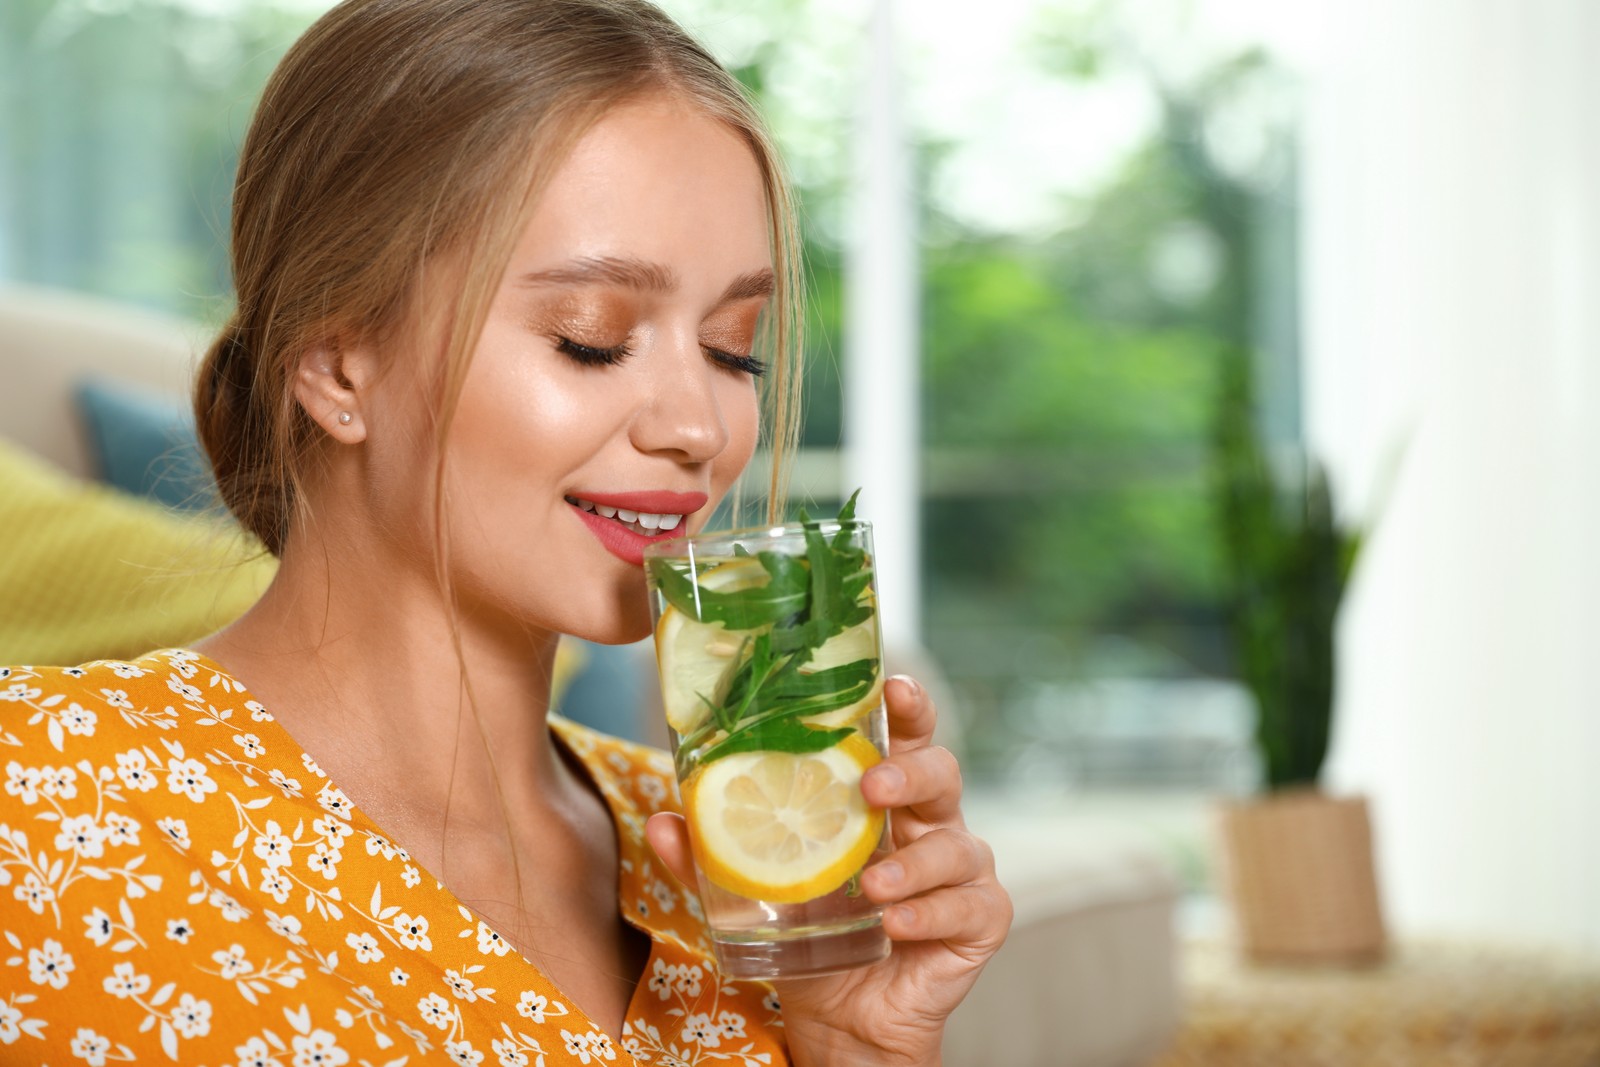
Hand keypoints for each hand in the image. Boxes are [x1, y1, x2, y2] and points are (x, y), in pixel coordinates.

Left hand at [645, 674, 1012, 1066]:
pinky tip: (897, 924)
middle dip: (909, 773)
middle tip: (871, 787)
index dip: (907, 706)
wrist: (842, 1013)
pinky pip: (970, 906)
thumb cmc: (810, 929)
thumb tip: (662, 823)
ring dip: (913, 864)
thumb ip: (712, 857)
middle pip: (941, 773)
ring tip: (872, 887)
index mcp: (886, 796)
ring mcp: (961, 870)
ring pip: (957, 847)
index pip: (904, 735)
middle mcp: (931, 821)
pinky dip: (931, 913)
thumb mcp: (757, 890)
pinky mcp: (979, 919)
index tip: (892, 687)